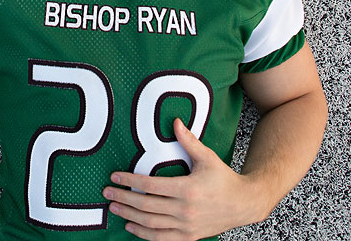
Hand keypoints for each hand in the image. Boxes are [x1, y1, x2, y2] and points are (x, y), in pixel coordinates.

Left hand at [103, 118, 265, 239]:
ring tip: (113, 208)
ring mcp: (186, 226)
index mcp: (187, 189)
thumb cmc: (224, 178)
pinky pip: (161, 238)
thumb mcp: (207, 157)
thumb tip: (175, 121)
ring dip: (129, 216)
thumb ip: (189, 141)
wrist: (243, 204)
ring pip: (151, 224)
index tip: (114, 177)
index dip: (130, 181)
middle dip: (123, 199)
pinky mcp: (188, 236)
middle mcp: (185, 210)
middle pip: (146, 206)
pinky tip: (131, 226)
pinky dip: (143, 234)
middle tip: (106, 193)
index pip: (151, 186)